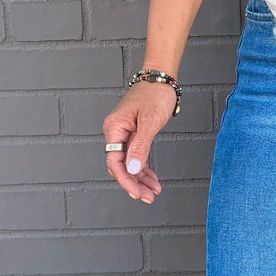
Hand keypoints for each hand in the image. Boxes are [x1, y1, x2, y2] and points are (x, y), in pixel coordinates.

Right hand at [102, 82, 173, 202]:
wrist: (161, 78)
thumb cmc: (155, 94)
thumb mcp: (150, 121)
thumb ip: (140, 146)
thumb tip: (131, 169)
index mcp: (114, 128)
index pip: (115, 162)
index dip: (126, 181)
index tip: (139, 194)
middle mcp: (115, 132)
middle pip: (119, 166)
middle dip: (133, 184)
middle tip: (148, 197)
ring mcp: (123, 134)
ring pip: (127, 164)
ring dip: (139, 179)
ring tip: (153, 192)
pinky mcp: (132, 134)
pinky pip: (134, 156)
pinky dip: (142, 169)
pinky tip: (152, 179)